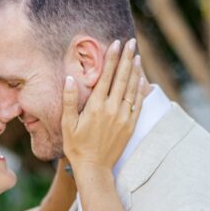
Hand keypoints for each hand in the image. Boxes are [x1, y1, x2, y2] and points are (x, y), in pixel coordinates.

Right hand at [61, 38, 146, 172]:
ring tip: (138, 56)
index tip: (116, 44)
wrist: (94, 168)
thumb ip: (69, 100)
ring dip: (136, 70)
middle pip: (122, 78)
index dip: (112, 58)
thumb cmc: (77, 146)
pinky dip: (140, 89)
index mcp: (96, 106)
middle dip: (127, 58)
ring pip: (132, 88)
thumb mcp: (67, 124)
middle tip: (132, 42)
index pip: (106, 76)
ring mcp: (124, 117)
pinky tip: (142, 79)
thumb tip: (69, 78)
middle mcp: (112, 109)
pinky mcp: (131, 126)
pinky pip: (138, 103)